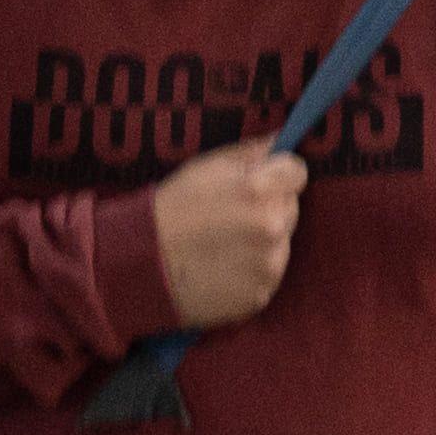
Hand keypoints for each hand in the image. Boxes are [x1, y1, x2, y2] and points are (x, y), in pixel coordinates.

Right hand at [148, 143, 307, 329]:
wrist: (138, 267)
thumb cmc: (169, 212)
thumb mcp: (204, 168)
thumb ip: (249, 153)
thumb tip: (281, 140)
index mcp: (258, 190)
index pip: (297, 172)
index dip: (278, 174)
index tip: (263, 181)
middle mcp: (270, 228)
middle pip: (290, 207)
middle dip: (269, 206)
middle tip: (231, 215)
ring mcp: (268, 265)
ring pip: (282, 242)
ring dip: (263, 240)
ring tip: (223, 244)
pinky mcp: (260, 294)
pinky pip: (268, 273)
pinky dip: (252, 270)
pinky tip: (222, 268)